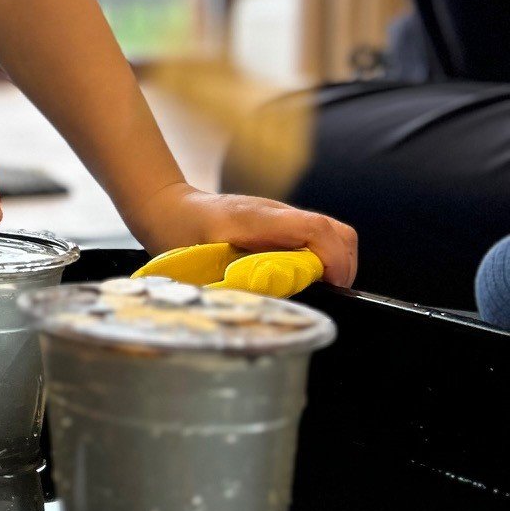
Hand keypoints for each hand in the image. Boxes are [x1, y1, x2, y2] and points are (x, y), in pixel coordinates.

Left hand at [128, 182, 357, 288]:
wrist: (168, 208)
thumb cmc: (180, 235)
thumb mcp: (201, 262)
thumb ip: (236, 281)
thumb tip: (269, 302)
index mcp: (260, 219)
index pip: (319, 230)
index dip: (336, 260)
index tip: (334, 288)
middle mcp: (277, 215)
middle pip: (337, 232)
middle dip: (343, 266)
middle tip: (329, 295)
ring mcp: (280, 219)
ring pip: (330, 234)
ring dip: (333, 263)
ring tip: (318, 290)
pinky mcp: (279, 226)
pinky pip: (314, 238)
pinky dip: (319, 260)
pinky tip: (300, 279)